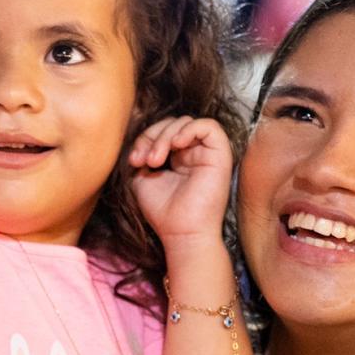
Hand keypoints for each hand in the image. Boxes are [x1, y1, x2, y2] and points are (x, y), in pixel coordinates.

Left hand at [129, 117, 232, 251]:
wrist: (182, 233)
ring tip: (155, 160)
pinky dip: (189, 130)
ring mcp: (208, 153)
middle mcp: (194, 152)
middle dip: (153, 136)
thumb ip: (143, 155)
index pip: (162, 131)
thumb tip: (141, 141)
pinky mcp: (221, 155)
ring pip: (187, 122)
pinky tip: (175, 145)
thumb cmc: (164, 211)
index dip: (145, 138)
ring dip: (165, 135)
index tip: (134, 161)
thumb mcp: (143, 178)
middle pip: (172, 123)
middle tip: (144, 161)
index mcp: (178, 157)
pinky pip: (210, 126)